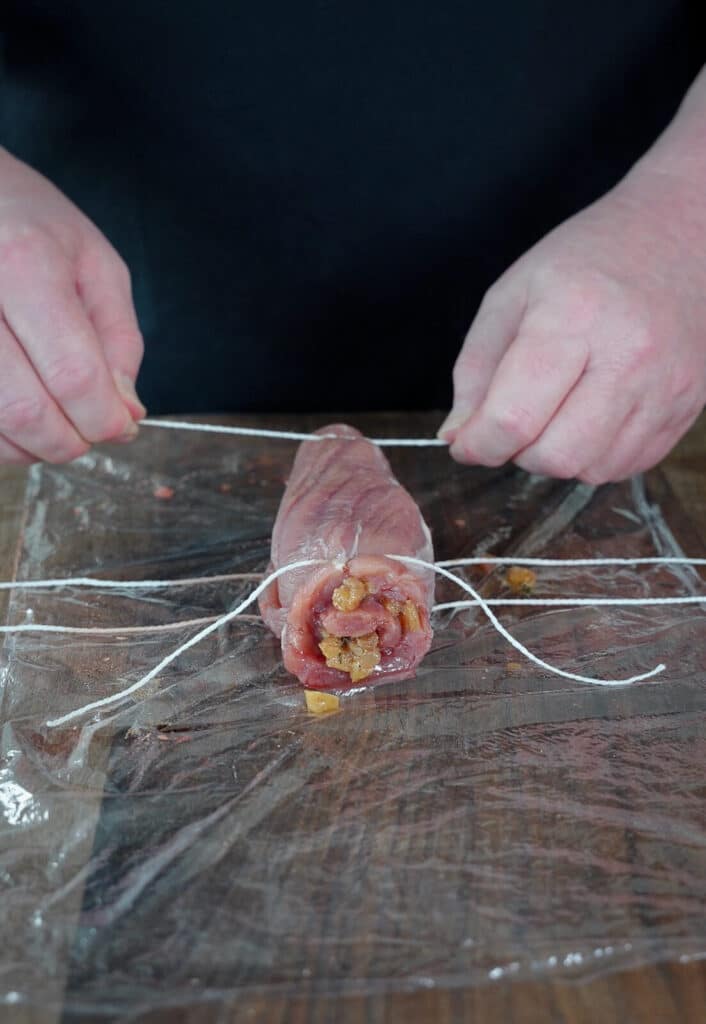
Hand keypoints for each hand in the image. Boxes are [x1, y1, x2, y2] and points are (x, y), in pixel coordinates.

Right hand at [0, 148, 144, 464]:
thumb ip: (119, 341)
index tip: (121, 426)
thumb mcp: (96, 265)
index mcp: (23, 263)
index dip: (104, 418)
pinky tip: (21, 417)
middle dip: (70, 441)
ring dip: (33, 446)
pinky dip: (3, 439)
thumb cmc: (31, 225)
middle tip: (90, 431)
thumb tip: (124, 412)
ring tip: (57, 421)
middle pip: (24, 410)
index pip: (72, 374)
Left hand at [440, 169, 705, 482]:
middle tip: (516, 421)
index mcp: (574, 315)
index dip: (479, 444)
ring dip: (558, 457)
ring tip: (556, 413)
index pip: (514, 417)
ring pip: (591, 470)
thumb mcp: (512, 294)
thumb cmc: (587, 260)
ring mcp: (666, 386)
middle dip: (519, 453)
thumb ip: (475, 369)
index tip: (467, 442)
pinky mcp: (686, 407)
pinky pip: (626, 465)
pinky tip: (590, 416)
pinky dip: (595, 456)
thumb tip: (458, 437)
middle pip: (555, 455)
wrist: (681, 237)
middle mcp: (628, 355)